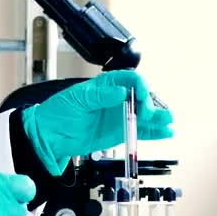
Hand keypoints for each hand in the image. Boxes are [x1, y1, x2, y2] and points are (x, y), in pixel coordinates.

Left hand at [22, 70, 173, 174]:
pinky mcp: (121, 132)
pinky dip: (155, 132)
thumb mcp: (76, 99)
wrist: (49, 136)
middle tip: (148, 113)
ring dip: (158, 117)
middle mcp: (117, 99)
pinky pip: (142, 131)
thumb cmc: (58, 112)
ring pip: (145, 114)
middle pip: (142, 96)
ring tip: (167, 122)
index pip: (130, 79)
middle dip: (150, 103)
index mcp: (106, 85)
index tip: (142, 95)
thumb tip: (120, 92)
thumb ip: (99, 96)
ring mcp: (121, 116)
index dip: (139, 86)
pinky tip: (166, 132)